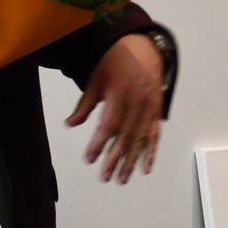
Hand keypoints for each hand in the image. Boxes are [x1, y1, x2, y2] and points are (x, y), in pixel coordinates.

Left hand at [66, 33, 164, 183]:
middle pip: (126, 136)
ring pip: (140, 139)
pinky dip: (151, 153)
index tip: (89, 159)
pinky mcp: (157, 111)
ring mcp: (150, 108)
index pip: (109, 125)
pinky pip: (155, 135)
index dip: (99, 144)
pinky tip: (145, 168)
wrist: (142, 48)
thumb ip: (85, 105)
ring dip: (131, 161)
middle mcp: (137, 103)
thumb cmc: (114, 63)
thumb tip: (70, 125)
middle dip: (115, 159)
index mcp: (120, 94)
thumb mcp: (95, 80)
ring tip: (122, 179)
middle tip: (105, 177)